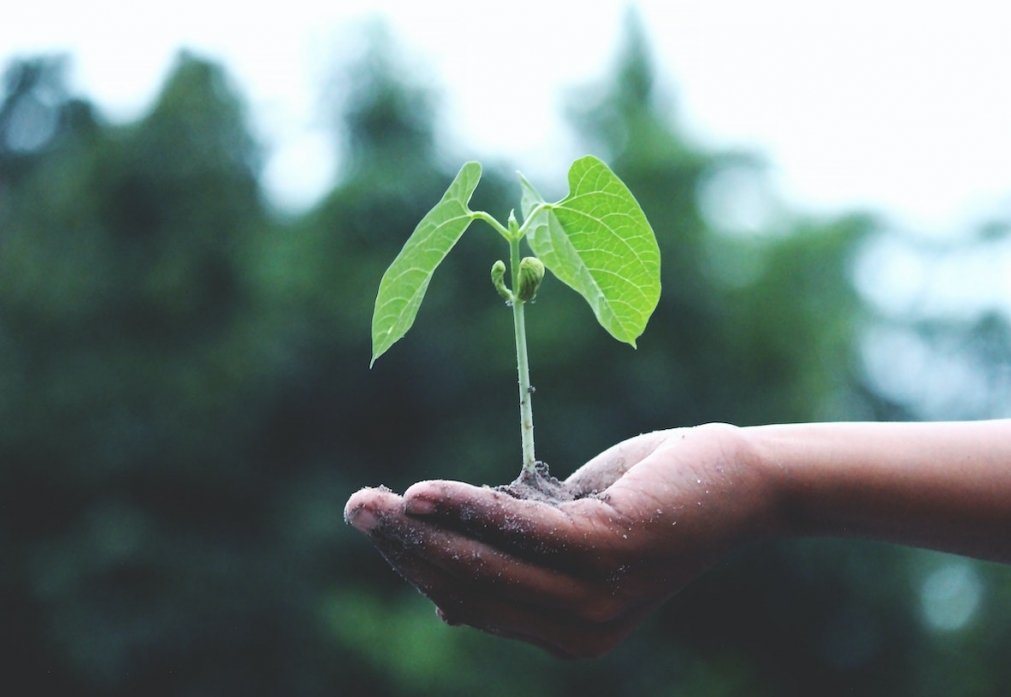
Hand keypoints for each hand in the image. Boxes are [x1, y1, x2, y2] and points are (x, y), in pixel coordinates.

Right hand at [344, 423, 773, 657]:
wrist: (737, 481)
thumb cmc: (649, 500)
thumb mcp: (572, 535)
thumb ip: (516, 563)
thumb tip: (444, 600)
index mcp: (567, 633)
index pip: (472, 602)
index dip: (418, 567)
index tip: (379, 527)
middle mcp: (580, 631)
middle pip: (469, 587)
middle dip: (405, 549)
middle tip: (356, 508)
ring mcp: (596, 597)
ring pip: (485, 564)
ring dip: (421, 530)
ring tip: (372, 502)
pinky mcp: (608, 551)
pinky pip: (519, 530)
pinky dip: (466, 509)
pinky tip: (423, 493)